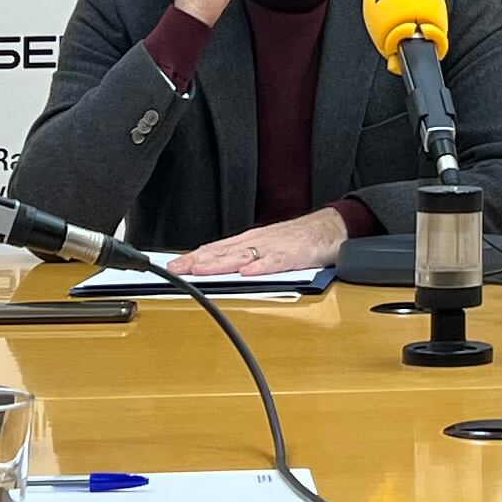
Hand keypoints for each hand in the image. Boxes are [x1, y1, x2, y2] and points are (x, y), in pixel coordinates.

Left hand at [177, 206, 351, 279]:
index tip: (172, 267)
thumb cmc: (297, 240)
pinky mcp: (293, 255)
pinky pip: (275, 262)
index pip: (215, 250)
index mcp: (249, 242)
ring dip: (221, 263)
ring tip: (201, 270)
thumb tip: (218, 271)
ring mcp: (274, 248)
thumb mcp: (265, 248)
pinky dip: (261, 267)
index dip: (192, 258)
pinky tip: (247, 273)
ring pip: (243, 256)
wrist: (329, 228)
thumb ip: (243, 258)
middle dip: (198, 261)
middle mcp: (257, 242)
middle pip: (222, 252)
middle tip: (176, 270)